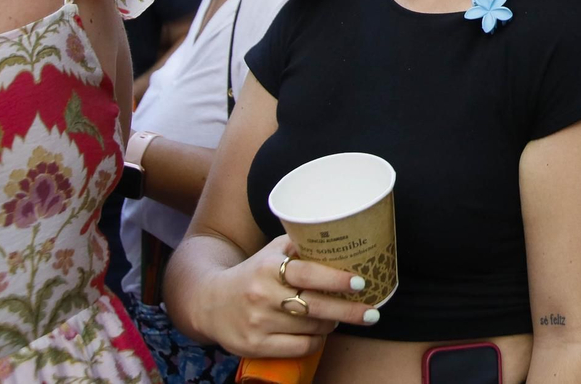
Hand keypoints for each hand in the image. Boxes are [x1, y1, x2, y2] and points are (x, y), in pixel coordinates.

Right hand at [197, 237, 377, 357]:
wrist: (209, 303)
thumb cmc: (253, 273)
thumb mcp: (272, 252)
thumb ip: (302, 243)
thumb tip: (343, 233)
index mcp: (268, 268)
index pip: (307, 274)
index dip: (336, 279)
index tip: (360, 283)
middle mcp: (262, 296)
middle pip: (315, 307)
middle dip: (349, 311)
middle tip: (372, 312)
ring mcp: (258, 324)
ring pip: (311, 328)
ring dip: (332, 323)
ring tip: (340, 316)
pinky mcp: (255, 346)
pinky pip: (299, 347)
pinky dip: (316, 341)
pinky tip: (321, 332)